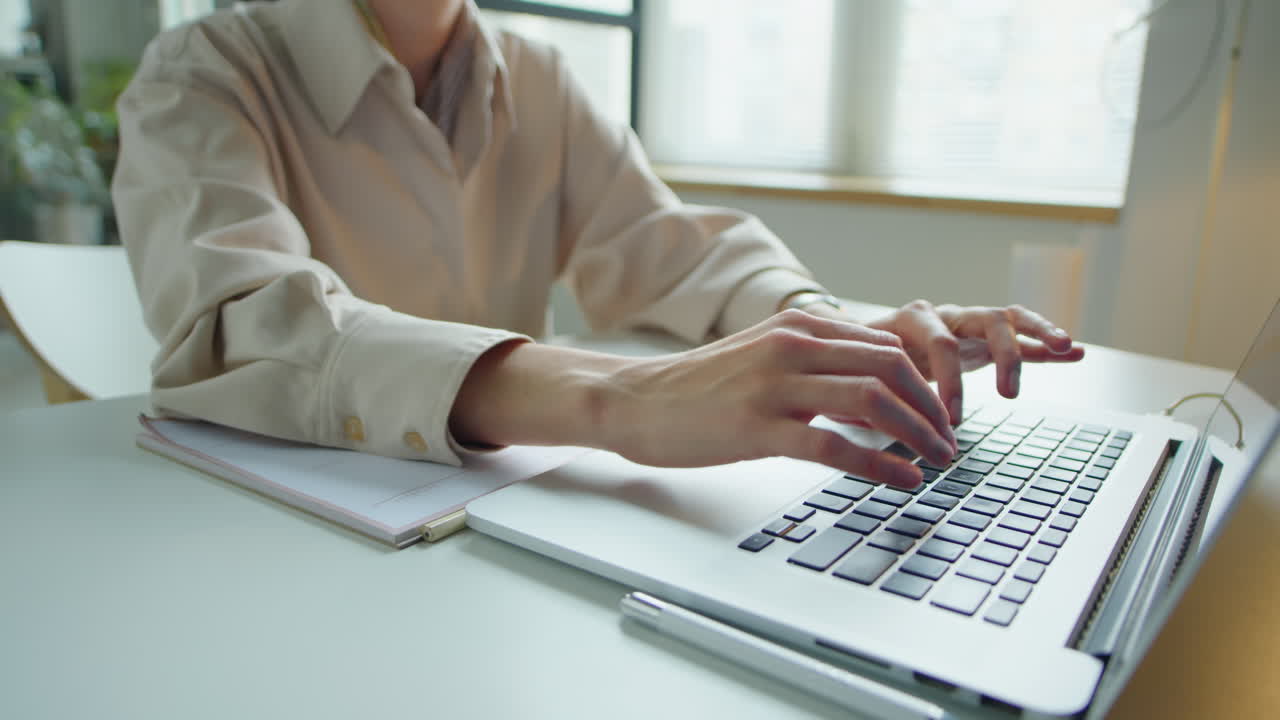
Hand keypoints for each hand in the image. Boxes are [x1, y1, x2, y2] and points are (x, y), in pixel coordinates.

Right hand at [596, 310, 956, 487]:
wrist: (634, 400)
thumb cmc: (698, 387)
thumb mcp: (762, 356)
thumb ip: (815, 361)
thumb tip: (873, 388)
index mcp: (797, 326)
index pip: (886, 346)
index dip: (925, 383)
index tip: (940, 415)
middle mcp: (791, 346)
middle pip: (890, 367)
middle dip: (931, 408)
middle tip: (949, 442)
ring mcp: (774, 386)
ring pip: (872, 401)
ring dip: (917, 434)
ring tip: (936, 462)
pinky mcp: (758, 427)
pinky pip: (836, 445)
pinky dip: (879, 465)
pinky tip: (902, 480)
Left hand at [812, 300, 1083, 424]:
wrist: (856, 345)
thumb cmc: (856, 365)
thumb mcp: (856, 376)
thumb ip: (866, 389)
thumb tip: (864, 417)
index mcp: (909, 320)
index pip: (940, 343)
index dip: (948, 381)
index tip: (949, 419)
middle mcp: (942, 315)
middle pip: (983, 321)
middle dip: (1002, 357)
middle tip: (1008, 395)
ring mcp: (965, 323)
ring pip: (1007, 320)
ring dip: (1037, 333)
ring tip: (1063, 347)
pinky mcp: (982, 338)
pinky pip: (1019, 334)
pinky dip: (1045, 341)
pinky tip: (1074, 352)